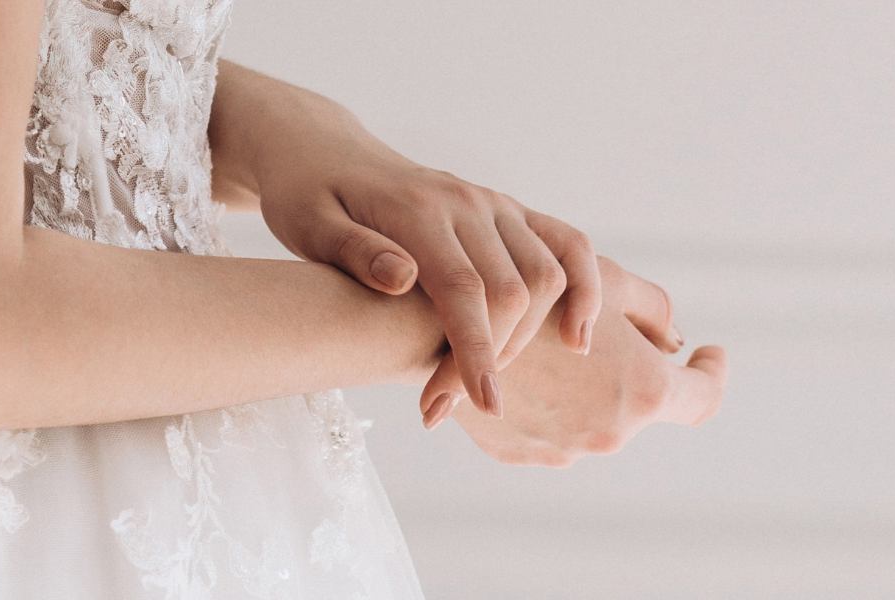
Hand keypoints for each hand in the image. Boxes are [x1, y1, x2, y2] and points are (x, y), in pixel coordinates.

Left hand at [255, 127, 600, 418]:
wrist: (326, 155)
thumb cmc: (308, 197)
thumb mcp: (308, 225)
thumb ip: (354, 252)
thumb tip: (403, 279)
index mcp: (417, 209)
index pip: (462, 289)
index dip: (475, 350)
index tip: (480, 404)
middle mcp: (466, 203)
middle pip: (512, 291)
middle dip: (491, 358)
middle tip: (441, 408)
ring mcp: (494, 205)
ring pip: (547, 275)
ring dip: (528, 339)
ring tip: (481, 384)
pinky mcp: (508, 212)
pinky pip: (568, 245)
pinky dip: (586, 288)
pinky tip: (575, 338)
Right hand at [428, 257, 726, 466]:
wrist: (437, 327)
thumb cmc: (526, 289)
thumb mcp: (601, 279)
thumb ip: (652, 308)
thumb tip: (673, 340)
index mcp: (641, 390)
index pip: (703, 396)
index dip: (710, 372)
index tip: (706, 354)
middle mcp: (607, 431)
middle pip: (636, 403)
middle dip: (626, 371)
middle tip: (600, 330)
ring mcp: (561, 449)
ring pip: (586, 416)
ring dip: (580, 389)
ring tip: (543, 346)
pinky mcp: (518, 454)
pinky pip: (543, 427)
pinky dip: (539, 403)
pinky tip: (512, 367)